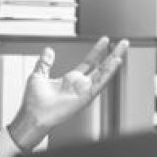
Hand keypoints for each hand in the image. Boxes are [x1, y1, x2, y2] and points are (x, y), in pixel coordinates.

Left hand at [8, 37, 129, 150]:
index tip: (105, 40)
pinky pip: (100, 83)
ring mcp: (84, 91)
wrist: (33, 115)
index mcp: (70, 80)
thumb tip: (48, 50)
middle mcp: (79, 85)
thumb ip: (45, 63)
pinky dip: (108, 73)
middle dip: (112, 54)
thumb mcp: (38, 75)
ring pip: (103, 74)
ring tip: (122, 50)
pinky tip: (115, 63)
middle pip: (101, 67)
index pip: (88, 62)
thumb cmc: (34, 102)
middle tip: (123, 43)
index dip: (97, 51)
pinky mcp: (85, 97)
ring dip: (113, 62)